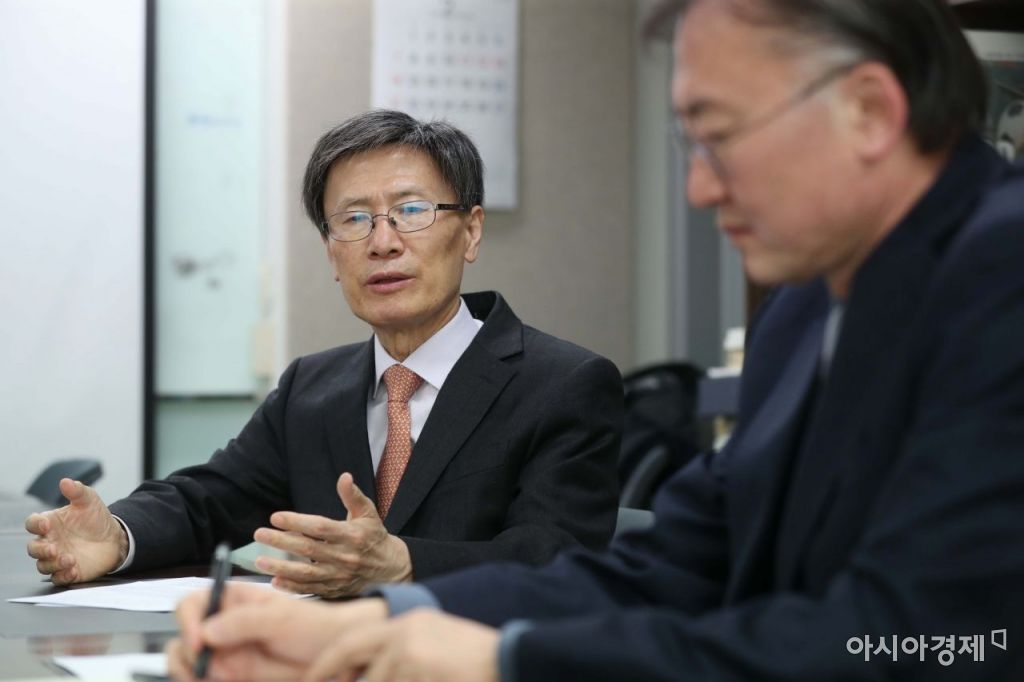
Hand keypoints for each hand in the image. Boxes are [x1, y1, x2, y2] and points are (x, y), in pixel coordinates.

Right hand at [24, 478, 127, 583]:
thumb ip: (77, 491)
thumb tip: (65, 481)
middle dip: (40, 550)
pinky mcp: (68, 571)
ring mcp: (57, 558)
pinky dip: (63, 576)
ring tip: (70, 559)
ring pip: (43, 565)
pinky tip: (73, 570)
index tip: (47, 524)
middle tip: (54, 548)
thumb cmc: (96, 518)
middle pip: (33, 548)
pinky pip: (58, 578)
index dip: (36, 525)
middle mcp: (50, 541)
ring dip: (53, 564)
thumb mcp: (89, 500)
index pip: (32, 523)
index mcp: (50, 523)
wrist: (114, 537)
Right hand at [166, 582, 386, 680]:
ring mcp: (225, 654)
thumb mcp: (283, 619)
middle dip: (185, 657)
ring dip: (192, 675)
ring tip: (224, 679)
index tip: (200, 642)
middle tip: (206, 670)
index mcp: (233, 601)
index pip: (192, 604)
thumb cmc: (316, 627)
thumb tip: (207, 631)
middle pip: (182, 639)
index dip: (189, 621)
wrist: (336, 658)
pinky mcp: (231, 677)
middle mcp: (223, 627)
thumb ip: (245, 622)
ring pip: (187, 666)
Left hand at [252, 473, 411, 597]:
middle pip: (308, 549)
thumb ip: (353, 496)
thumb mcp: (368, 513)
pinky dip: (292, 587)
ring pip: (306, 573)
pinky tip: (275, 581)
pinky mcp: (335, 590)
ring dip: (281, 567)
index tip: (276, 517)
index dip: (297, 522)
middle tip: (259, 534)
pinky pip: (310, 590)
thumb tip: (345, 477)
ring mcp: (339, 576)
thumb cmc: (374, 537)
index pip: (320, 527)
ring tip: (260, 560)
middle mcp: (345, 557)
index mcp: (352, 535)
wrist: (391, 569)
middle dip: (281, 541)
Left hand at [304, 609, 499, 681]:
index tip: (312, 679)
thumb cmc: (470, 659)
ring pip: (373, 681)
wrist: (507, 658)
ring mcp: (410, 652)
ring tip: (415, 677)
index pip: (351, 641)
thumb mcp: (431, 644)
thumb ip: (397, 653)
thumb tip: (364, 675)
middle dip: (330, 674)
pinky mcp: (419, 669)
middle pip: (351, 656)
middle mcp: (402, 632)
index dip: (326, 663)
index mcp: (404, 622)